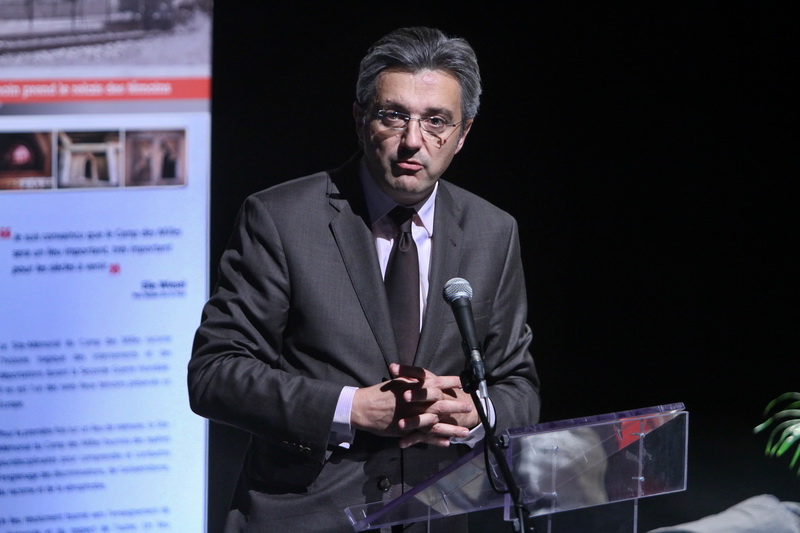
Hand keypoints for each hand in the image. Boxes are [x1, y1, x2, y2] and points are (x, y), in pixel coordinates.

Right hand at [350, 364, 476, 447]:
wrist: (364, 407)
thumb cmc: (379, 393)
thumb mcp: (397, 382)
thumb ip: (411, 381)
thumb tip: (423, 378)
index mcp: (415, 388)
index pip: (436, 383)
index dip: (450, 382)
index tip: (462, 382)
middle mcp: (416, 402)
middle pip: (440, 403)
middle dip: (456, 405)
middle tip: (469, 407)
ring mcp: (413, 417)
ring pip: (436, 423)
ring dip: (451, 428)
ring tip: (465, 432)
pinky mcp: (408, 430)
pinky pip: (425, 437)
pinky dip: (436, 440)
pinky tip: (447, 443)